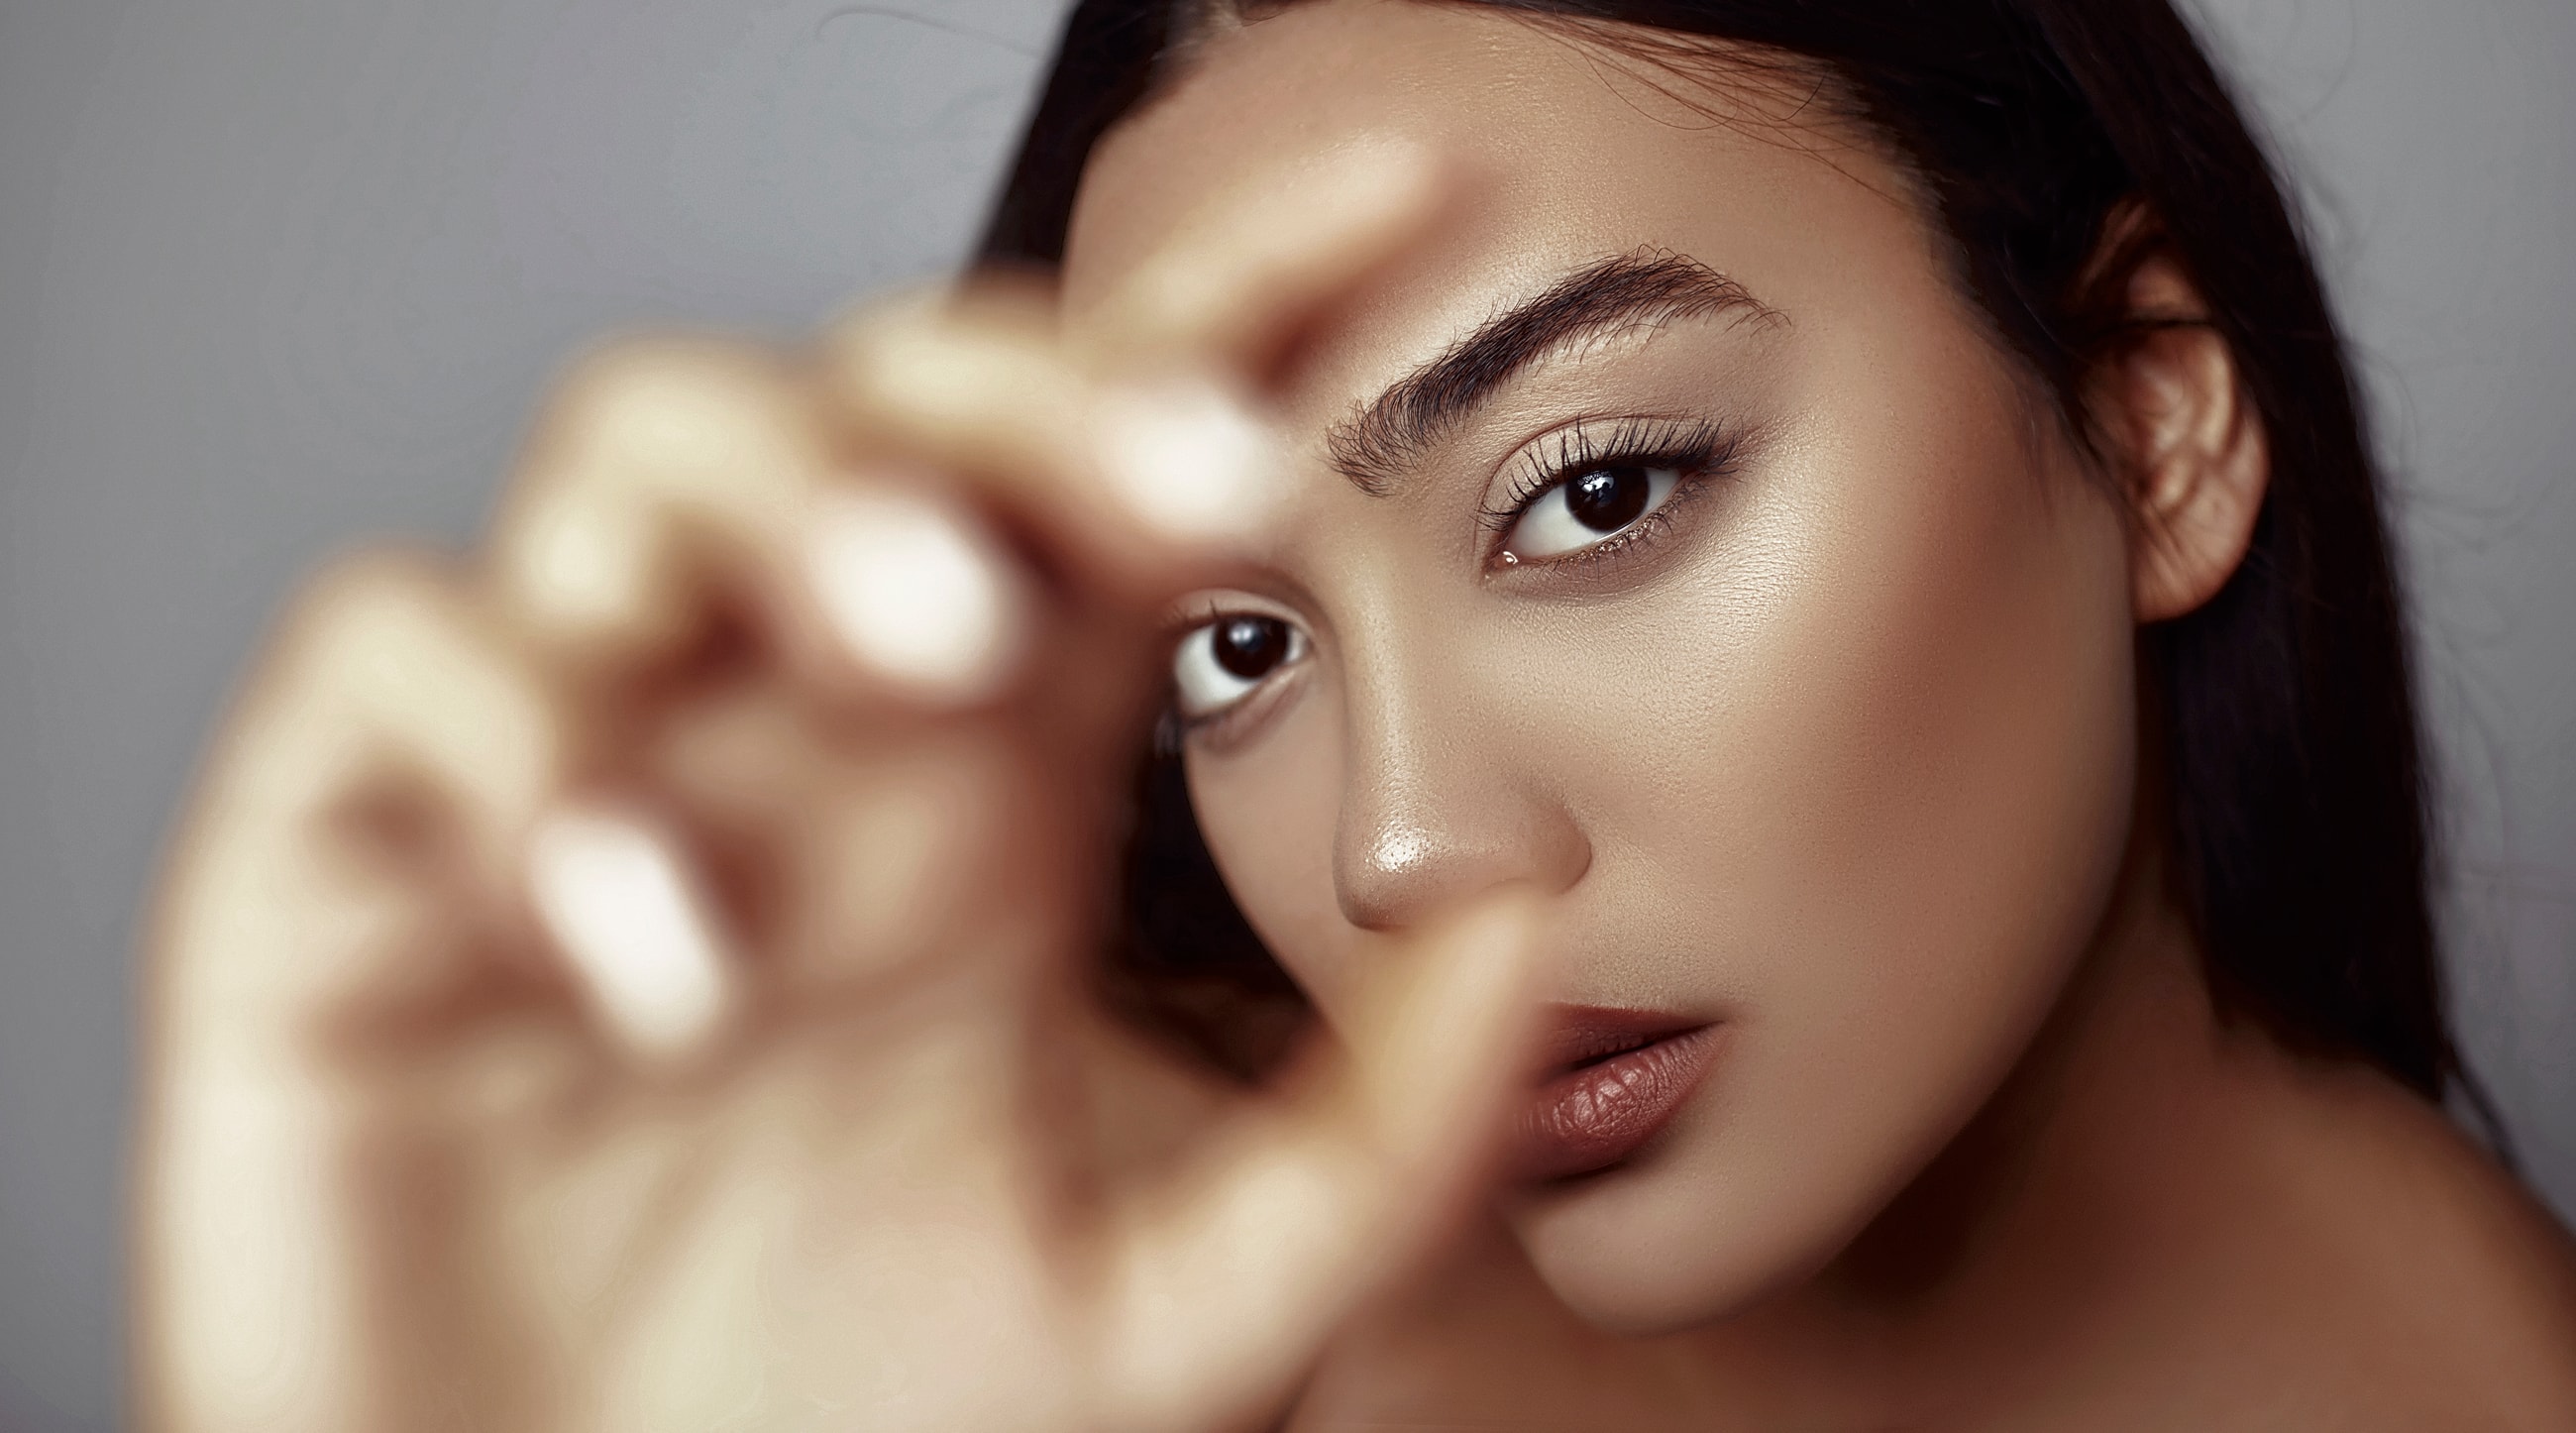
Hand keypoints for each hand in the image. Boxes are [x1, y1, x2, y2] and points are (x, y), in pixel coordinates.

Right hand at [134, 144, 1547, 1432]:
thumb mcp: (1177, 1312)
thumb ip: (1378, 1124)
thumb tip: (1529, 890)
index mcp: (979, 788)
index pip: (1103, 474)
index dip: (1241, 311)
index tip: (1412, 209)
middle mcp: (781, 735)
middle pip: (888, 399)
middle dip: (1035, 396)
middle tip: (1199, 485)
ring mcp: (571, 774)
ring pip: (638, 456)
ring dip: (797, 505)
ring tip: (935, 653)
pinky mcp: (340, 870)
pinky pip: (394, 679)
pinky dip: (527, 757)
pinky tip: (658, 951)